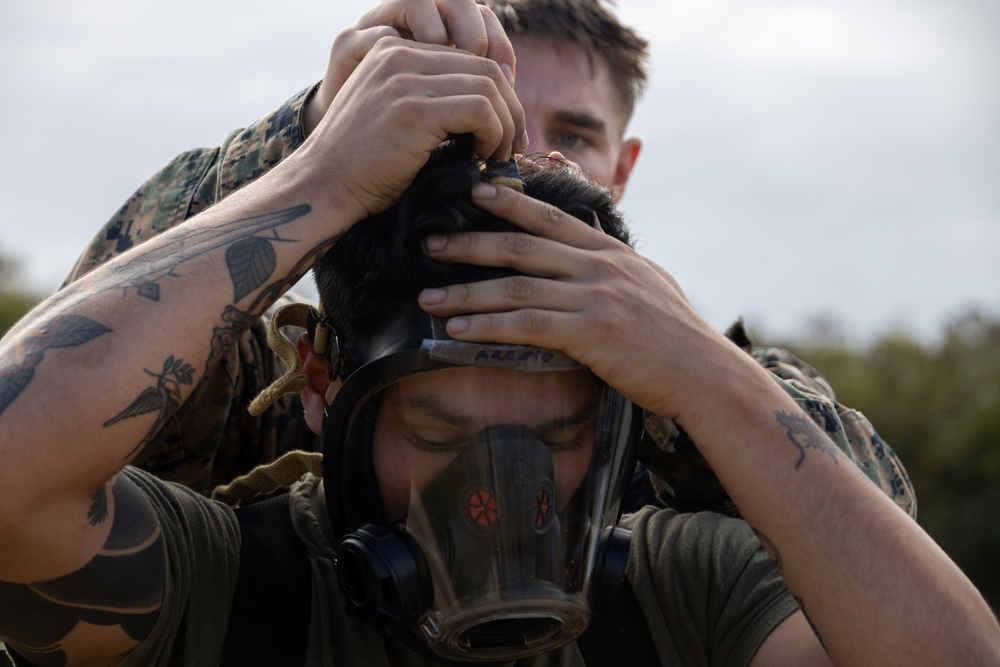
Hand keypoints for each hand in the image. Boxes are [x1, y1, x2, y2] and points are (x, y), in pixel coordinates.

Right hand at [293, 37, 524, 221]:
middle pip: (485, 68)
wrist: (322, 187)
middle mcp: (399, 54)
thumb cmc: (361, 166)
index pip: (468, 59)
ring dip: (506, 125)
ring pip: (489, 88)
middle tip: (514, 145)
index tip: (503, 131)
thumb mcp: (391, 115)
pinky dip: (494, 135)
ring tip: (500, 155)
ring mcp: (405, 79)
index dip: (497, 96)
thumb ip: (427, 97)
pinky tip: (483, 157)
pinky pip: (481, 110)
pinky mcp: (414, 110)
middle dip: (510, 109)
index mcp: (393, 49)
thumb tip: (487, 107)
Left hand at [415, 182, 741, 418]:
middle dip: (470, 244)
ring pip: (517, 288)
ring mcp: (596, 298)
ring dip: (466, 292)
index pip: (552, 218)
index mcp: (610, 254)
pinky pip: (527, 327)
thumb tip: (587, 239)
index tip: (473, 191)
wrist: (705, 374)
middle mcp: (599, 268)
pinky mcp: (592, 333)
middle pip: (522, 247)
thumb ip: (611, 263)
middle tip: (429, 244)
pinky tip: (457, 331)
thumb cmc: (676, 336)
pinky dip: (488, 327)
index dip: (510, 203)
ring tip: (427, 297)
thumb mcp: (648, 284)